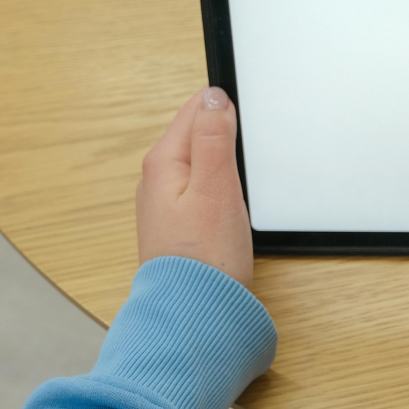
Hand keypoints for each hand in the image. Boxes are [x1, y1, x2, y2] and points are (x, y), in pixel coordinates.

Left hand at [136, 87, 252, 287]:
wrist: (195, 313)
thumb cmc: (206, 257)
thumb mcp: (217, 187)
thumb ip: (214, 136)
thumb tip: (212, 95)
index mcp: (163, 162)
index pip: (195, 109)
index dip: (226, 108)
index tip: (250, 124)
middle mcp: (158, 178)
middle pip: (197, 133)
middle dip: (226, 134)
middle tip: (250, 155)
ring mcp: (168, 201)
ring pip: (201, 160)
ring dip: (225, 161)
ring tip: (244, 177)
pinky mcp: (181, 221)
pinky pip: (202, 186)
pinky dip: (221, 185)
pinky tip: (233, 200)